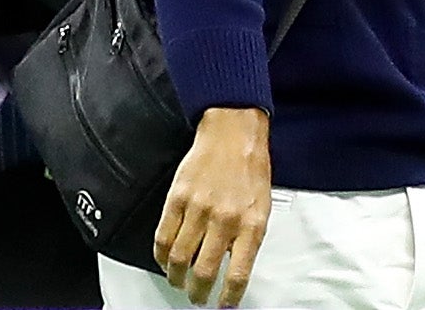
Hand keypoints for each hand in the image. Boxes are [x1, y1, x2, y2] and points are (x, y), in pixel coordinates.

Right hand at [154, 107, 271, 307]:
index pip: (238, 273)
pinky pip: (163, 239)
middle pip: (203, 272)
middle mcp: (225, 219)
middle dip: (198, 293)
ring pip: (179, 260)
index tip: (223, 306)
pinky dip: (161, 257)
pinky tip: (166, 261)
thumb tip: (234, 268)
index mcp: (251, 223)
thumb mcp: (262, 205)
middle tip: (197, 297)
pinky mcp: (176, 200)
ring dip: (177, 279)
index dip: (228, 297)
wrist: (233, 133)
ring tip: (180, 282)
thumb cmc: (251, 168)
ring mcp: (199, 210)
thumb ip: (248, 237)